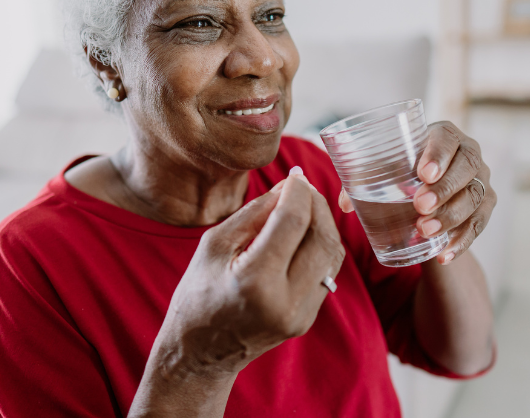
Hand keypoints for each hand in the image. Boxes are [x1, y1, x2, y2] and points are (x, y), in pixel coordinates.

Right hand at [131, 172, 345, 416]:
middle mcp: (285, 301)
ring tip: (303, 207)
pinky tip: (302, 235)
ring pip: (332, 254)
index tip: (294, 175)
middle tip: (302, 188)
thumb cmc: (198, 294)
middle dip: (317, 204)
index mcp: (255, 281)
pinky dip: (319, 246)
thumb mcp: (215, 245)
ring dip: (323, 224)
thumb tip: (289, 186)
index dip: (298, 191)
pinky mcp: (308, 319)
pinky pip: (326, 272)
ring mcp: (300, 314)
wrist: (199, 354)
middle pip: (322, 237)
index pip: (293, 221)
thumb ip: (255, 213)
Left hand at [338, 121, 495, 264]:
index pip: (447, 138)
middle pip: (466, 167)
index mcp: (444, 134)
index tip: (423, 173)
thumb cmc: (404, 170)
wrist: (430, 187)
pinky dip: (462, 241)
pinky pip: (479, 224)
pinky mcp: (485, 205)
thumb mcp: (386, 168)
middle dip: (444, 189)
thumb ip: (362, 180)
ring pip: (474, 197)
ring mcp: (481, 180)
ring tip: (425, 231)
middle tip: (420, 206)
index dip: (438, 154)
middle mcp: (469, 153)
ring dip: (451, 216)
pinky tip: (444, 254)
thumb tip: (344, 204)